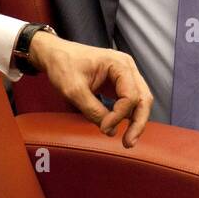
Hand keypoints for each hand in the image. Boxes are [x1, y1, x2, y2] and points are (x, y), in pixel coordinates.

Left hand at [28, 31, 151, 147]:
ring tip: (127, 140)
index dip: (119, 116)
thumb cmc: (63, 65)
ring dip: (136, 121)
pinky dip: (128, 116)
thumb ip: (93, 110)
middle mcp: (127, 68)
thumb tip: (111, 130)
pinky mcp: (119, 83)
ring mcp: (125, 75)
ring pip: (140, 101)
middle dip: (138, 123)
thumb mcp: (74, 90)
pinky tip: (122, 128)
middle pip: (143, 99)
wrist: (55, 54)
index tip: (103, 128)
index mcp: (119, 64)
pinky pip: (131, 101)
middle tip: (128, 143)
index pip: (130, 96)